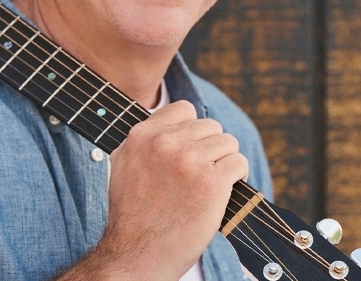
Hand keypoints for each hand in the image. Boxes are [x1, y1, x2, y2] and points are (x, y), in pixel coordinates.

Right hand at [99, 100, 247, 280]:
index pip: (183, 109)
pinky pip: (238, 163)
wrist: (135, 252)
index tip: (192, 145)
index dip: (192, 128)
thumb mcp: (122, 162)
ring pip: (228, 142)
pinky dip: (237, 175)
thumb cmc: (130, 212)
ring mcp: (189, 161)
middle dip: (210, 146)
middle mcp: (165, 142)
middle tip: (203, 169)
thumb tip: (164, 123)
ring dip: (225, 160)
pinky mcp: (211, 183)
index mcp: (143, 134)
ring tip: (215, 179)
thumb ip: (142, 139)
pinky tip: (226, 188)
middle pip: (209, 126)